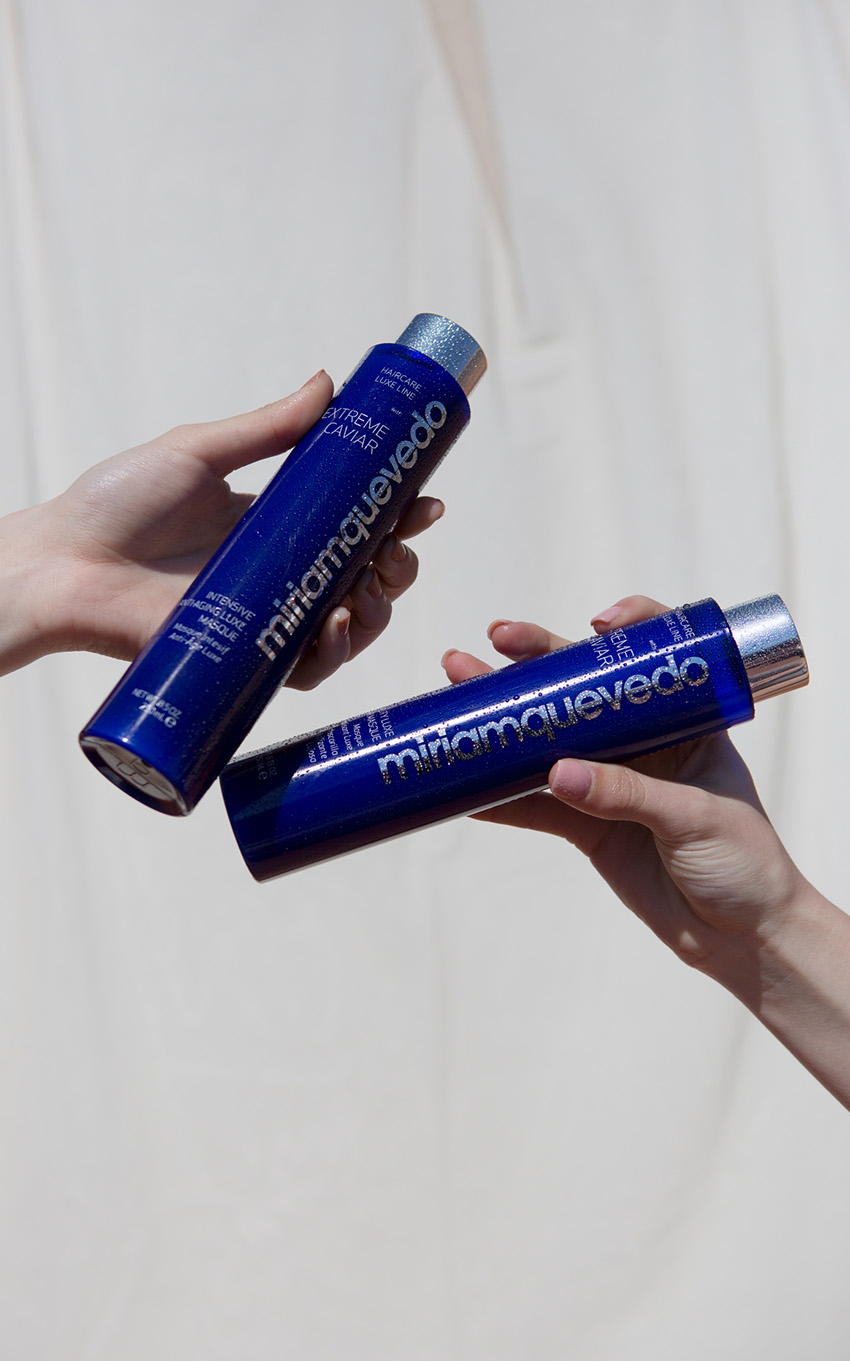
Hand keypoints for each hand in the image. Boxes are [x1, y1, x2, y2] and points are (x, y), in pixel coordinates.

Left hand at [1, 372, 441, 682]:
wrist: (63, 562)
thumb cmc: (117, 502)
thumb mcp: (198, 452)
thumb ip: (266, 426)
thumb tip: (329, 382)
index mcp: (275, 525)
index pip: (355, 524)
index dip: (398, 518)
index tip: (425, 504)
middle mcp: (279, 574)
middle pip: (365, 577)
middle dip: (399, 564)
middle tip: (399, 548)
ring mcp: (267, 619)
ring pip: (350, 625)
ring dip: (378, 609)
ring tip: (372, 588)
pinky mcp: (246, 658)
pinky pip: (308, 668)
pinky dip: (335, 652)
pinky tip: (338, 625)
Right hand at [444, 599, 849, 1107]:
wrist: (742, 938)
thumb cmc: (745, 864)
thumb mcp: (695, 817)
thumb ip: (627, 793)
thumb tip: (558, 773)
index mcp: (686, 720)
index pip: (653, 659)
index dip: (628, 629)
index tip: (596, 623)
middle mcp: (642, 741)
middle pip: (579, 690)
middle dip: (533, 664)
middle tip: (491, 644)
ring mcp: (609, 782)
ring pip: (545, 742)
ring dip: (501, 723)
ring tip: (454, 697)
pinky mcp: (586, 826)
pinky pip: (533, 806)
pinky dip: (497, 798)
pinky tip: (460, 788)